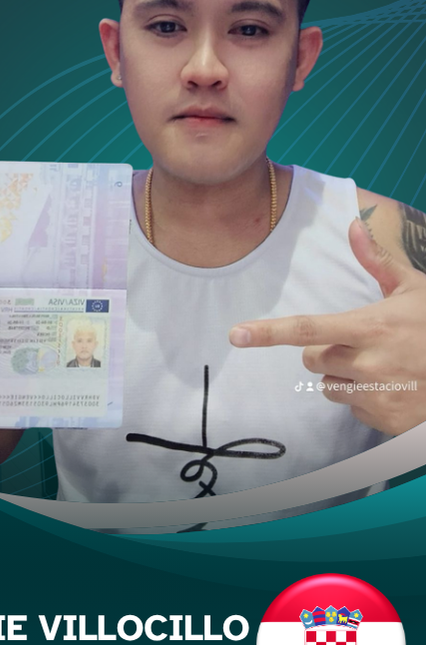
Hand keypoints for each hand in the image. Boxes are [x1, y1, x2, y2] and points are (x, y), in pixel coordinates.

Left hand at [229, 218, 425, 434]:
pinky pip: (352, 409)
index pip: (307, 330)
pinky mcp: (382, 421)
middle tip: (360, 345)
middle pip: (312, 360)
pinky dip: (365, 400)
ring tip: (381, 367)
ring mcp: (374, 396)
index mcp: (370, 328)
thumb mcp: (415, 290)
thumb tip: (354, 223)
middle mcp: (367, 363)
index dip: (267, 333)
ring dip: (345, 378)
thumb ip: (378, 261)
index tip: (236, 335)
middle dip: (327, 352)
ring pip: (329, 387)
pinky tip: (392, 387)